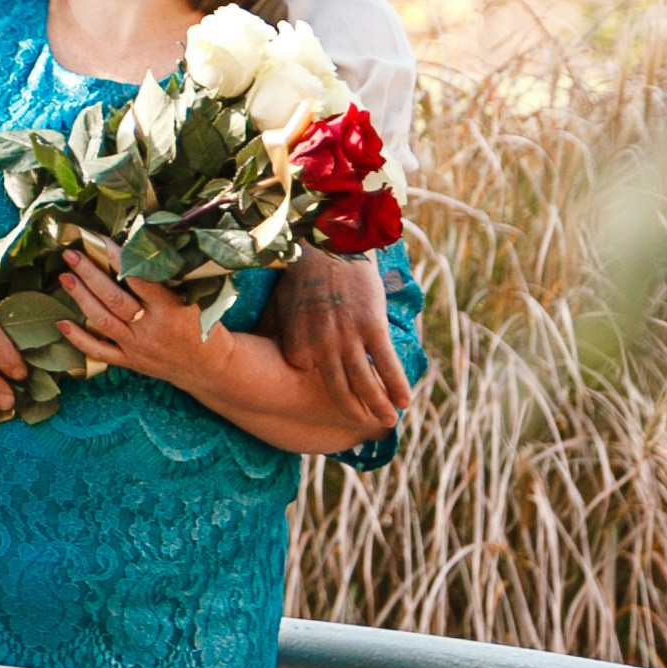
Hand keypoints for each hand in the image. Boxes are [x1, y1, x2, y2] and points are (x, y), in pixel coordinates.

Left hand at [58, 246, 215, 392]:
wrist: (210, 368)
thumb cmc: (204, 325)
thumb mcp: (196, 299)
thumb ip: (170, 280)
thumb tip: (140, 247)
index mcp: (170, 310)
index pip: (140, 279)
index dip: (118, 259)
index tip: (101, 241)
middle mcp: (150, 329)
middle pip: (114, 299)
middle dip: (90, 274)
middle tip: (71, 254)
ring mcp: (137, 347)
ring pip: (102, 321)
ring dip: (81, 297)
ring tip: (65, 277)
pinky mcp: (130, 361)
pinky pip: (99, 352)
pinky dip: (78, 339)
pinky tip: (61, 323)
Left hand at [268, 250, 410, 435]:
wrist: (329, 241)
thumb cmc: (303, 271)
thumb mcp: (280, 304)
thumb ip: (277, 331)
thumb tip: (262, 345)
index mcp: (297, 343)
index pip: (307, 376)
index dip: (322, 384)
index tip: (337, 395)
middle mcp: (320, 347)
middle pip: (338, 390)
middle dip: (353, 412)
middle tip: (365, 427)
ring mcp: (346, 337)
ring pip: (363, 383)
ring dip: (377, 407)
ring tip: (388, 423)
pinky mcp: (370, 325)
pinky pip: (384, 363)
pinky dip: (395, 384)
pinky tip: (404, 401)